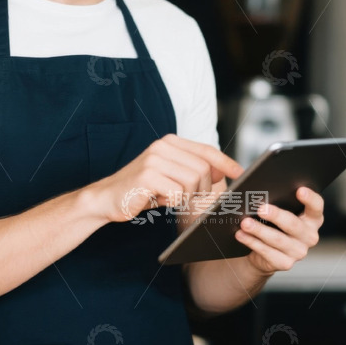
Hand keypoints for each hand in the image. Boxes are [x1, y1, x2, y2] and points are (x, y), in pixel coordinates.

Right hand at [93, 134, 243, 223]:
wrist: (106, 199)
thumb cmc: (141, 190)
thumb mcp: (170, 177)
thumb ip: (194, 171)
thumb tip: (224, 172)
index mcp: (169, 143)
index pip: (206, 150)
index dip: (226, 162)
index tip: (239, 173)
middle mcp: (162, 146)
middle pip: (204, 168)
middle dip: (203, 188)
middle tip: (188, 198)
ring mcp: (154, 159)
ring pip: (193, 180)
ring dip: (187, 196)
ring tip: (171, 198)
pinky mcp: (147, 176)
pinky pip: (178, 192)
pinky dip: (174, 201)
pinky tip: (160, 200)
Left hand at [234, 186, 323, 275]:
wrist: (262, 252)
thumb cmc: (270, 223)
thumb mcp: (276, 209)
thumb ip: (275, 198)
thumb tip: (254, 186)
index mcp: (312, 218)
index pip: (316, 206)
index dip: (310, 198)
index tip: (299, 190)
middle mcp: (309, 235)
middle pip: (294, 224)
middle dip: (276, 215)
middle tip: (261, 208)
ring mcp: (299, 251)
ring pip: (278, 239)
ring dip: (260, 230)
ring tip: (245, 223)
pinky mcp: (285, 263)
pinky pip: (267, 252)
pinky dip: (252, 242)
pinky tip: (241, 235)